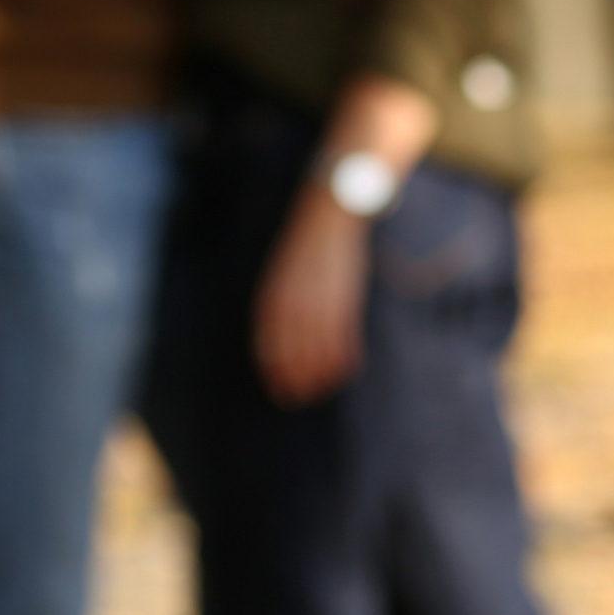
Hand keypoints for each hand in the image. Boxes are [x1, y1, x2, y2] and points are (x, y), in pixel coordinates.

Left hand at [253, 190, 370, 405]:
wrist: (329, 216)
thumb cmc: (306, 248)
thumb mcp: (285, 275)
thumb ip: (282, 303)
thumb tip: (280, 335)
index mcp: (273, 294)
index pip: (268, 342)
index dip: (273, 369)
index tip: (277, 389)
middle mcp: (293, 300)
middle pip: (291, 351)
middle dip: (294, 377)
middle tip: (298, 398)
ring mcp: (319, 300)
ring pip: (317, 348)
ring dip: (319, 373)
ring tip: (321, 391)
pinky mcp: (344, 297)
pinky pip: (343, 336)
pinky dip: (344, 357)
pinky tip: (345, 371)